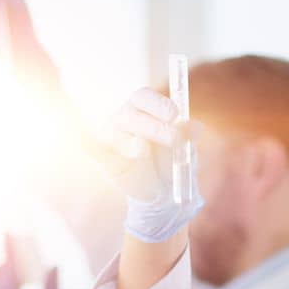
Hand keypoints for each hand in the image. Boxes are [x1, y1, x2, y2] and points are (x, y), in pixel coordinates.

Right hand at [93, 87, 203, 242]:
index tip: (175, 116)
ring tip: (142, 152)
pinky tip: (91, 144)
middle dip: (154, 127)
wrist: (161, 190)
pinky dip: (91, 144)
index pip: (145, 98)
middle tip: (175, 140)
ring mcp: (110, 135)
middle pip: (129, 114)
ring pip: (111, 132)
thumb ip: (185, 135)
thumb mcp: (183, 148)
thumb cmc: (171, 160)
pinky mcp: (101, 155)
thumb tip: (197, 128)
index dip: (159, 104)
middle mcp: (124, 117)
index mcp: (144, 108)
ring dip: (128, 142)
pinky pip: (91, 146)